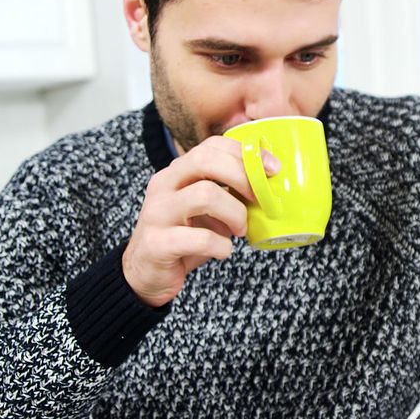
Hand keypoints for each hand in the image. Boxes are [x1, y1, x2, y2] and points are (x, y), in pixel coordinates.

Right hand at [122, 135, 279, 306]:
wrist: (147, 273)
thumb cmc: (184, 237)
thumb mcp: (208, 209)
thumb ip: (230, 192)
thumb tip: (269, 180)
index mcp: (177, 172)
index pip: (211, 146)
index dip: (246, 153)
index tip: (272, 169)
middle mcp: (163, 186)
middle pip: (204, 160)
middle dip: (241, 176)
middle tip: (257, 199)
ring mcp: (157, 213)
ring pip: (204, 195)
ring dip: (235, 213)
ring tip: (240, 229)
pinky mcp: (157, 243)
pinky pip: (199, 238)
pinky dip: (221, 246)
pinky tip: (223, 251)